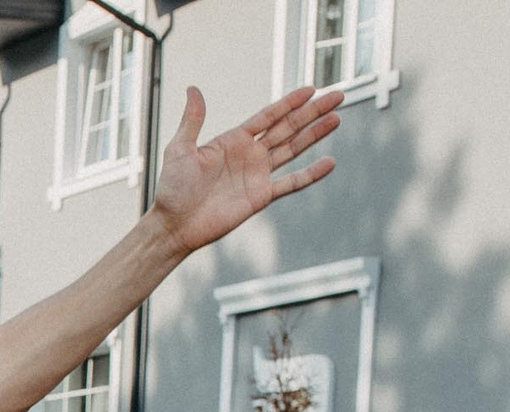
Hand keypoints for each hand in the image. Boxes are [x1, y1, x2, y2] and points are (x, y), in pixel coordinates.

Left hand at [150, 86, 342, 255]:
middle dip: (312, 112)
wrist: (174, 224)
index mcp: (233, 140)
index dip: (289, 103)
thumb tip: (193, 88)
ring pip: (294, 149)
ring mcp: (258, 175)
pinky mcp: (261, 196)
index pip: (268, 116)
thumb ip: (192, 120)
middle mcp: (249, 155)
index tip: (311, 89)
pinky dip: (310, 174)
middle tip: (337, 96)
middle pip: (288, 127)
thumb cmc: (172, 188)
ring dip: (315, 134)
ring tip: (336, 118)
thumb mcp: (180, 149)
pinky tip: (329, 162)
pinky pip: (291, 183)